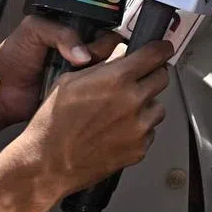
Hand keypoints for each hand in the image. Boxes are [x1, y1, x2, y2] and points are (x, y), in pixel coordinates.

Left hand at [0, 14, 120, 133]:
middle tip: (82, 59)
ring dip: (98, 70)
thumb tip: (84, 54)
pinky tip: (81, 86)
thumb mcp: (34, 30)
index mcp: (73, 29)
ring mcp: (82, 72)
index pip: (101, 25)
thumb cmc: (12, 56)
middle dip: (100, 51)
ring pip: (108, 68)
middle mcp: (82, 49)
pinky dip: (94, 89)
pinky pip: (97, 90)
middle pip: (109, 47)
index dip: (102, 31)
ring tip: (77, 73)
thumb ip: (61, 32)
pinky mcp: (80, 93)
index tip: (95, 38)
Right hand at [16, 39, 172, 200]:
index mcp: (118, 78)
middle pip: (162, 77)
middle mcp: (134, 100)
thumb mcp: (71, 80)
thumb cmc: (53, 123)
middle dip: (151, 76)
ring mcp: (140, 126)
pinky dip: (140, 129)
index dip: (161, 49)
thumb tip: (122, 55)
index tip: (163, 49)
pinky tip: (118, 132)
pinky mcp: (140, 148)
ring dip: (146, 105)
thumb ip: (103, 65)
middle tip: (136, 83)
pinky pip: (150, 131)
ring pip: (158, 106)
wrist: (47, 163)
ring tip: (121, 113)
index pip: (156, 53)